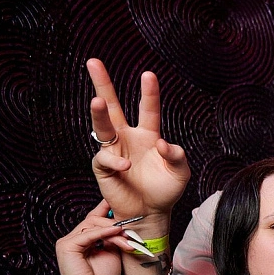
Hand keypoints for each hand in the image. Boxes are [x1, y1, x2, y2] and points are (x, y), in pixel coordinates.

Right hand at [55, 200, 127, 274]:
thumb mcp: (112, 253)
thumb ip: (113, 237)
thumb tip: (122, 223)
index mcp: (81, 240)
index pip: (92, 219)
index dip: (105, 209)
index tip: (121, 203)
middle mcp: (72, 239)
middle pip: (94, 220)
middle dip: (115, 225)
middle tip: (132, 233)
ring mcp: (67, 241)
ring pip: (93, 225)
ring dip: (114, 232)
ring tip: (128, 240)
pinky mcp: (66, 246)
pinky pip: (88, 233)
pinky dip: (104, 232)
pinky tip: (117, 231)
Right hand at [87, 59, 190, 226]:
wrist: (151, 212)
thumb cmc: (165, 190)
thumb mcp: (180, 172)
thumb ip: (177, 156)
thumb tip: (163, 144)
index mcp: (148, 135)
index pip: (148, 108)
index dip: (149, 92)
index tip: (148, 74)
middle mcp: (127, 138)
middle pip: (113, 106)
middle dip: (103, 84)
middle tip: (93, 61)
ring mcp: (114, 151)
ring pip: (102, 126)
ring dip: (99, 113)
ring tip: (97, 100)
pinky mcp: (103, 167)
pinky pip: (105, 158)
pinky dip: (116, 161)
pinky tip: (127, 167)